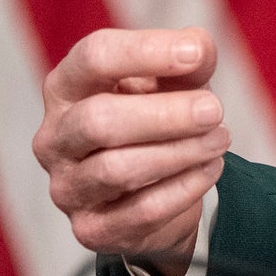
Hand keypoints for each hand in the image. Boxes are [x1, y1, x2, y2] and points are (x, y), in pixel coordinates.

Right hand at [33, 28, 228, 275]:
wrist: (158, 183)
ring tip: (220, 138)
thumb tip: (198, 48)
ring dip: (183, 151)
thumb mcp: (175, 79)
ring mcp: (67, 187)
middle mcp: (55, 137)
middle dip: (167, 115)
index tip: (195, 53)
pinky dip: (186, 187)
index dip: (146, 51)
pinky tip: (210, 168)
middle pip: (98, 121)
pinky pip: (142, 211)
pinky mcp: (91, 228)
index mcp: (68, 86)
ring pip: (119, 170)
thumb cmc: (158, 113)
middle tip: (215, 110)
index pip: (93, 57)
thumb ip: (189, 59)